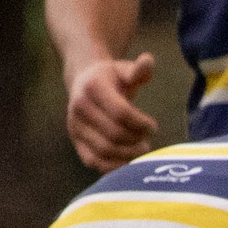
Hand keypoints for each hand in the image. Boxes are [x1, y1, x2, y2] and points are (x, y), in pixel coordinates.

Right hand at [65, 52, 157, 172]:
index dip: (141, 123)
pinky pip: (95, 162)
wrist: (84, 84)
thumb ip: (139, 70)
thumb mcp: (125, 70)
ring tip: (142, 149)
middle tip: (148, 140)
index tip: (152, 126)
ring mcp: (75, 126)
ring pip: (105, 150)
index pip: (121, 113)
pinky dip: (115, 166)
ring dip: (129, 154)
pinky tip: (129, 160)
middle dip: (137, 140)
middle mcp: (79, 107)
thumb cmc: (111, 78)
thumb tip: (148, 60)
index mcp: (92, 87)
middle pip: (114, 134)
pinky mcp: (76, 142)